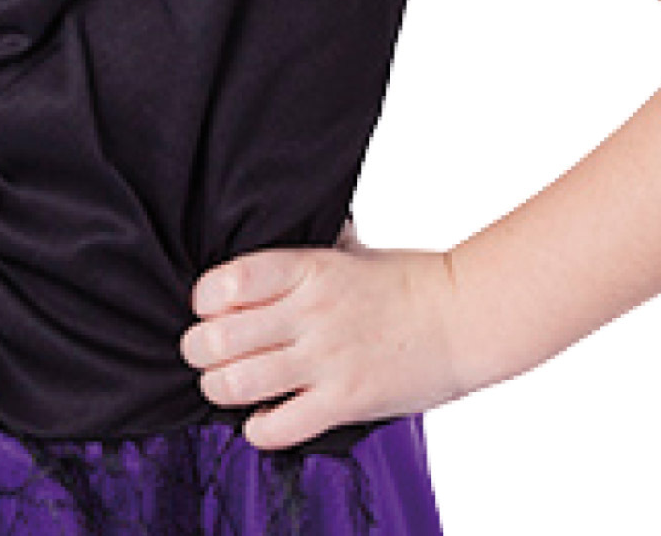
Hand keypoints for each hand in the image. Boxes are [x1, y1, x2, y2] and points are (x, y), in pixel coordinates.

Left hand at [181, 219, 469, 449]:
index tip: (206, 307)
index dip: (203, 299)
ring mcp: (327, 359)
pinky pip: (279, 425)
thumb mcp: (347, 249)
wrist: (462, 318)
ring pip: (238, 382)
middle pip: (218, 337)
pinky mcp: (345, 401)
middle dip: (197, 349)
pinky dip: (257, 429)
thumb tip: (267, 231)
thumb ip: (304, 253)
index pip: (227, 281)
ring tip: (223, 385)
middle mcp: (310, 312)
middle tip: (202, 352)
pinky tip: (259, 419)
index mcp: (308, 267)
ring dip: (219, 388)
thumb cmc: (406, 280)